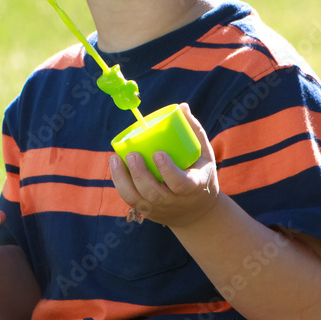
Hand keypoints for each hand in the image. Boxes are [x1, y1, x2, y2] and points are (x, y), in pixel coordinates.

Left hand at [109, 104, 219, 230]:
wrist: (198, 213)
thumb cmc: (200, 175)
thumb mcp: (205, 156)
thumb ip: (195, 132)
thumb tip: (182, 107)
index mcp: (194, 188)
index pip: (181, 184)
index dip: (168, 171)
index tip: (158, 154)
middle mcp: (175, 203)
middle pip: (154, 194)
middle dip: (140, 175)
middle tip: (133, 155)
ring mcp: (159, 209)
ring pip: (137, 199)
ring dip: (123, 180)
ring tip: (116, 159)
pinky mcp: (147, 212)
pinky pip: (130, 200)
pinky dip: (120, 183)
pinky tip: (115, 165)